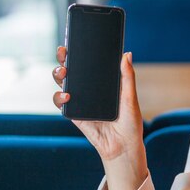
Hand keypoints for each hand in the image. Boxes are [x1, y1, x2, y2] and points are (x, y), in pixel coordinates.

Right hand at [52, 46, 144, 161]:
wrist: (123, 147)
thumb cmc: (130, 123)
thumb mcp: (131, 98)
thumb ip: (127, 77)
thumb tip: (126, 54)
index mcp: (103, 83)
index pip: (90, 64)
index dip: (80, 52)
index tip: (74, 42)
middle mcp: (90, 90)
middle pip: (72, 71)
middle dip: (64, 60)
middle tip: (64, 54)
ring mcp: (80, 102)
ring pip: (63, 84)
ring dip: (59, 75)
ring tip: (64, 72)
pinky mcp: (75, 115)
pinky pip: (62, 104)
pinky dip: (60, 98)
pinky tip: (66, 95)